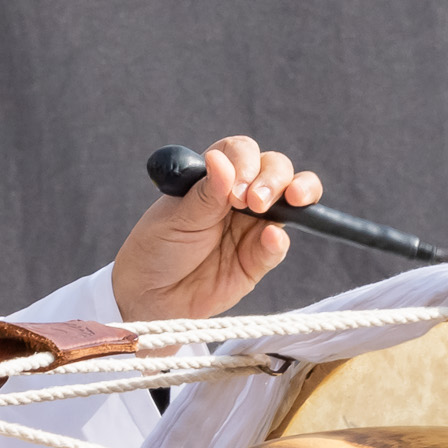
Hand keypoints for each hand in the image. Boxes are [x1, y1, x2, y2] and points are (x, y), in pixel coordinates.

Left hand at [109, 136, 321, 322]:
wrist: (149, 295)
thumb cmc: (156, 248)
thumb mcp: (175, 218)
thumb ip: (205, 193)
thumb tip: (220, 159)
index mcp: (213, 178)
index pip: (242, 152)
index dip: (246, 161)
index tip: (235, 184)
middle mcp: (239, 197)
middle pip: (275, 168)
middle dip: (274, 177)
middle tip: (253, 200)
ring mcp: (252, 227)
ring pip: (291, 200)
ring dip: (298, 192)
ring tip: (290, 200)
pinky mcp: (258, 258)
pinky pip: (278, 245)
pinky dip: (279, 239)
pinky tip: (270, 237)